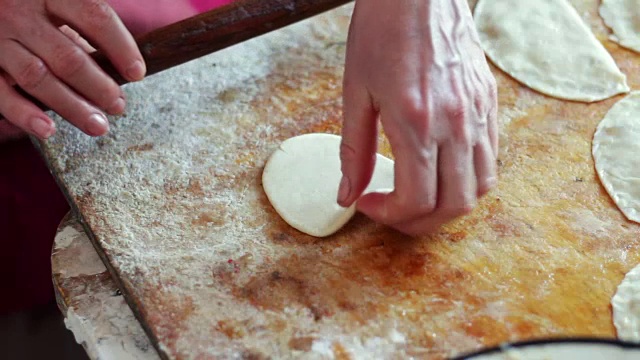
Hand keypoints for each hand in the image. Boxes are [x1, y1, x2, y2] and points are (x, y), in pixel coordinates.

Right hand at [0, 0, 145, 139]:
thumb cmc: (30, 7)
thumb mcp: (56, 3)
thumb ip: (82, 29)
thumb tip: (119, 71)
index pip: (94, 16)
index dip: (121, 47)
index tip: (137, 73)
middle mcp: (21, 12)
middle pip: (68, 56)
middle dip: (99, 87)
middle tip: (117, 106)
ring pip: (38, 77)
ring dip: (72, 106)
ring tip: (97, 125)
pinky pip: (1, 92)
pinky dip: (24, 114)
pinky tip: (48, 129)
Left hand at [337, 0, 497, 235]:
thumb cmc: (381, 33)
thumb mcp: (356, 92)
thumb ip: (353, 151)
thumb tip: (346, 196)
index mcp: (416, 122)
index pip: (415, 200)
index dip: (388, 215)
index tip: (368, 203)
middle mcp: (455, 124)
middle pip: (453, 206)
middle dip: (419, 223)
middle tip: (392, 213)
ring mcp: (478, 114)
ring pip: (480, 188)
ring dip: (448, 207)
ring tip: (418, 198)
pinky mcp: (489, 103)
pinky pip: (490, 159)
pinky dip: (467, 180)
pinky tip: (440, 170)